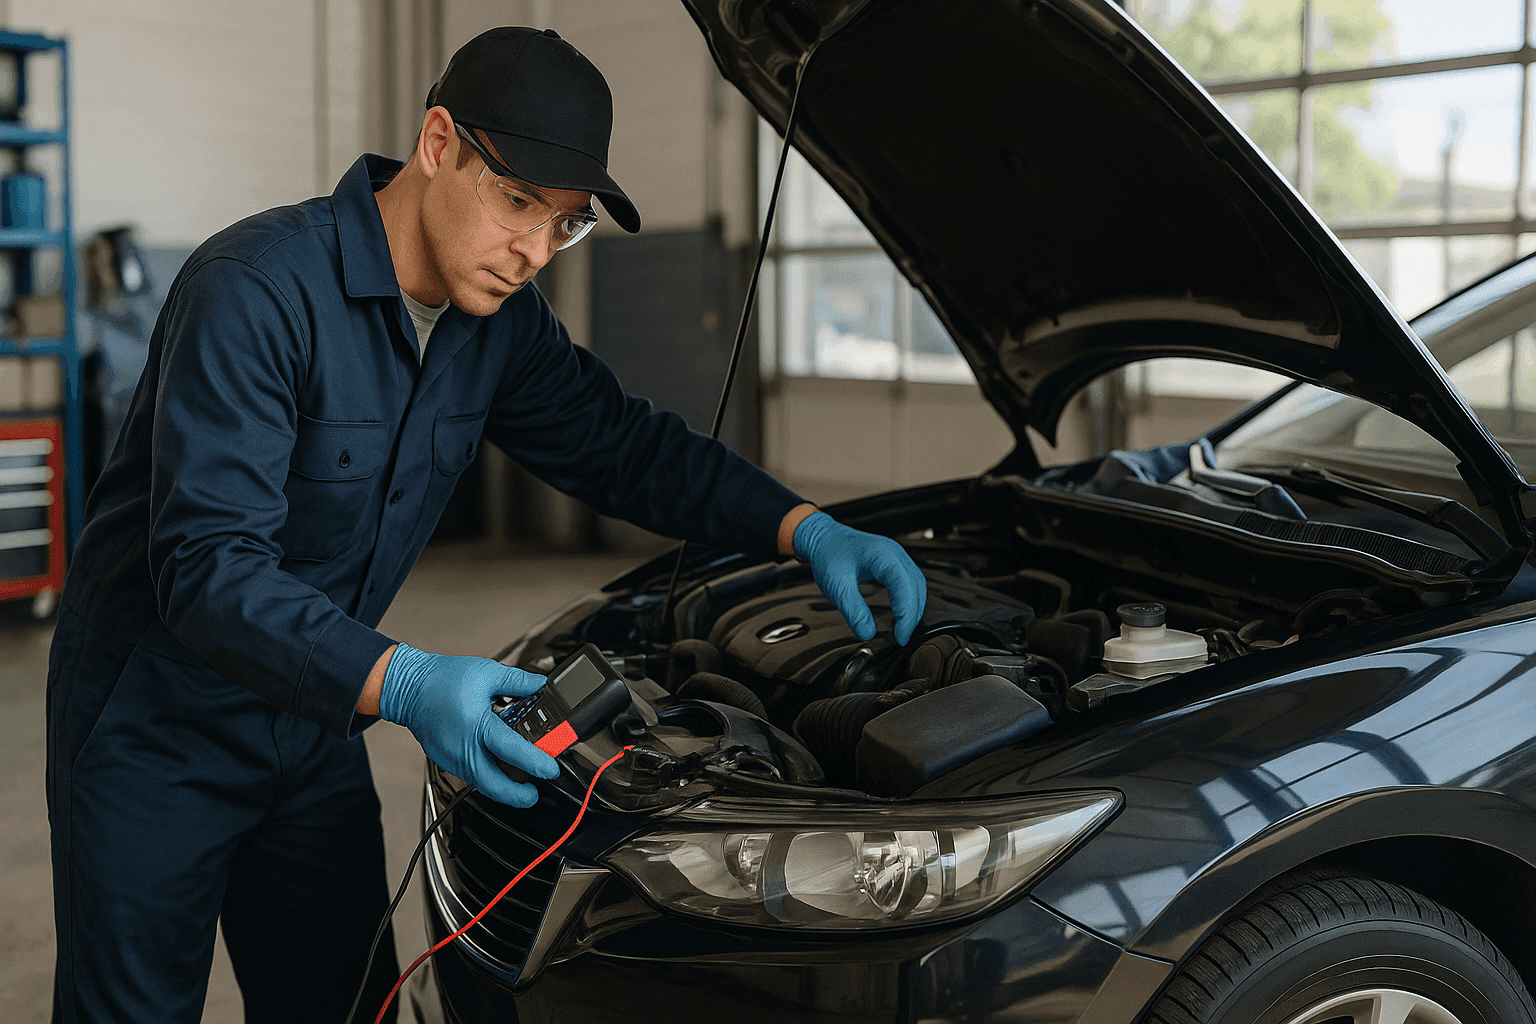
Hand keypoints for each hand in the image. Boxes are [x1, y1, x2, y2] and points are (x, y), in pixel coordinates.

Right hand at [379, 643, 559, 805]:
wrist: (408, 687)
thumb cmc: (442, 680)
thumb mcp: (486, 672)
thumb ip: (517, 681)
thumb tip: (539, 685)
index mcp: (478, 725)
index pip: (513, 751)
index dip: (536, 762)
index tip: (551, 769)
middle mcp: (464, 748)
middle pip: (494, 785)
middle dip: (518, 796)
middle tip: (534, 793)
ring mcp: (453, 758)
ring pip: (482, 784)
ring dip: (503, 788)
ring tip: (521, 782)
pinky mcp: (446, 761)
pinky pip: (471, 776)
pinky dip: (488, 777)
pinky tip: (499, 768)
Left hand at [793, 511, 927, 644]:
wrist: (823, 538)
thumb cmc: (828, 555)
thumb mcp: (836, 586)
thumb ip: (853, 611)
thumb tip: (868, 633)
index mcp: (882, 554)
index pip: (904, 587)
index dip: (906, 614)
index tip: (900, 636)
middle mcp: (894, 553)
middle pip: (916, 587)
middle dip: (912, 615)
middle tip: (901, 638)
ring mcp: (897, 556)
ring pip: (917, 585)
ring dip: (914, 609)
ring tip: (903, 630)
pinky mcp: (895, 562)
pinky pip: (911, 582)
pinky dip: (910, 600)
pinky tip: (902, 613)